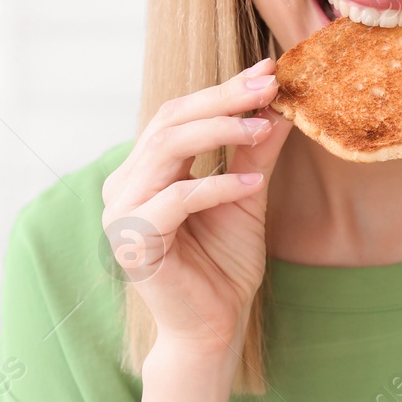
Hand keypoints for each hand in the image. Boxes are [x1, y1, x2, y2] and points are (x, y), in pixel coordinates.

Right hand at [101, 59, 291, 358]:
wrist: (212, 329)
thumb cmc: (223, 269)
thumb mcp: (244, 199)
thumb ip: (253, 155)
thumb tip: (278, 105)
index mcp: (143, 172)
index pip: (178, 114)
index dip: (221, 90)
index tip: (267, 72)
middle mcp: (124, 185)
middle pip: (170, 122)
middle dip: (222, 100)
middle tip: (268, 86)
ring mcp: (123, 213)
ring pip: (167, 150)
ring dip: (219, 132)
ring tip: (263, 127)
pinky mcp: (135, 241)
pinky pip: (176, 200)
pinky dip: (215, 187)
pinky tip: (251, 186)